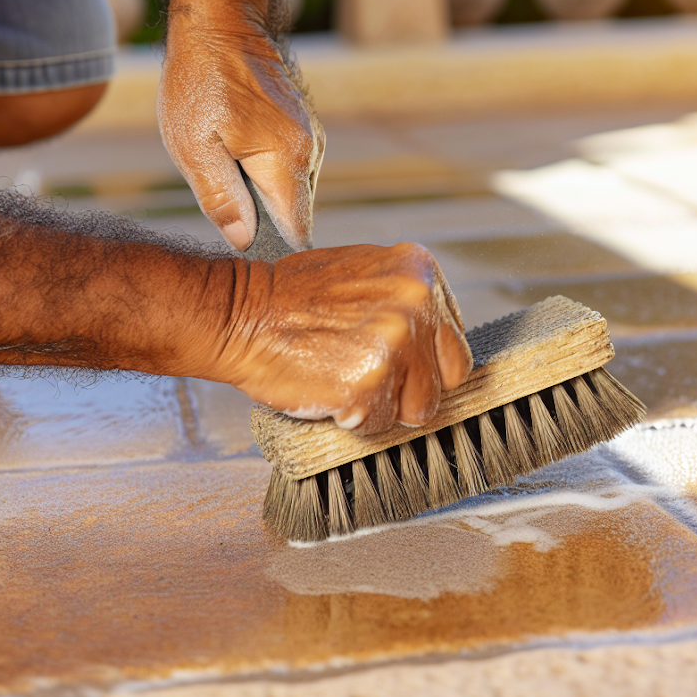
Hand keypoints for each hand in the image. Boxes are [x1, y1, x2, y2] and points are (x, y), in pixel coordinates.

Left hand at [158, 16, 323, 252]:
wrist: (219, 23)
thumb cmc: (200, 80)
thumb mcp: (194, 146)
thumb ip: (221, 198)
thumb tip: (243, 241)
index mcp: (287, 160)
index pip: (297, 231)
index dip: (272, 249)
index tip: (245, 252)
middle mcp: (311, 152)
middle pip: (293, 214)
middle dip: (262, 222)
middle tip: (221, 208)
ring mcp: (311, 138)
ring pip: (290, 192)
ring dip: (260, 196)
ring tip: (224, 172)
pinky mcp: (304, 129)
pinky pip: (288, 170)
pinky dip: (264, 175)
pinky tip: (233, 155)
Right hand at [213, 243, 473, 433]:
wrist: (242, 314)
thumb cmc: (293, 300)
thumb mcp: (365, 279)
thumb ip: (407, 307)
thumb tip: (433, 348)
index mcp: (421, 272)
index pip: (454, 341)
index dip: (423, 361)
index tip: (394, 361)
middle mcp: (417, 303)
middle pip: (450, 376)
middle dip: (415, 386)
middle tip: (370, 374)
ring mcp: (395, 343)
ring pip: (419, 408)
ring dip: (384, 405)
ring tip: (344, 377)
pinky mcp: (369, 382)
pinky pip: (381, 425)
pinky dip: (355, 418)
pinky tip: (329, 389)